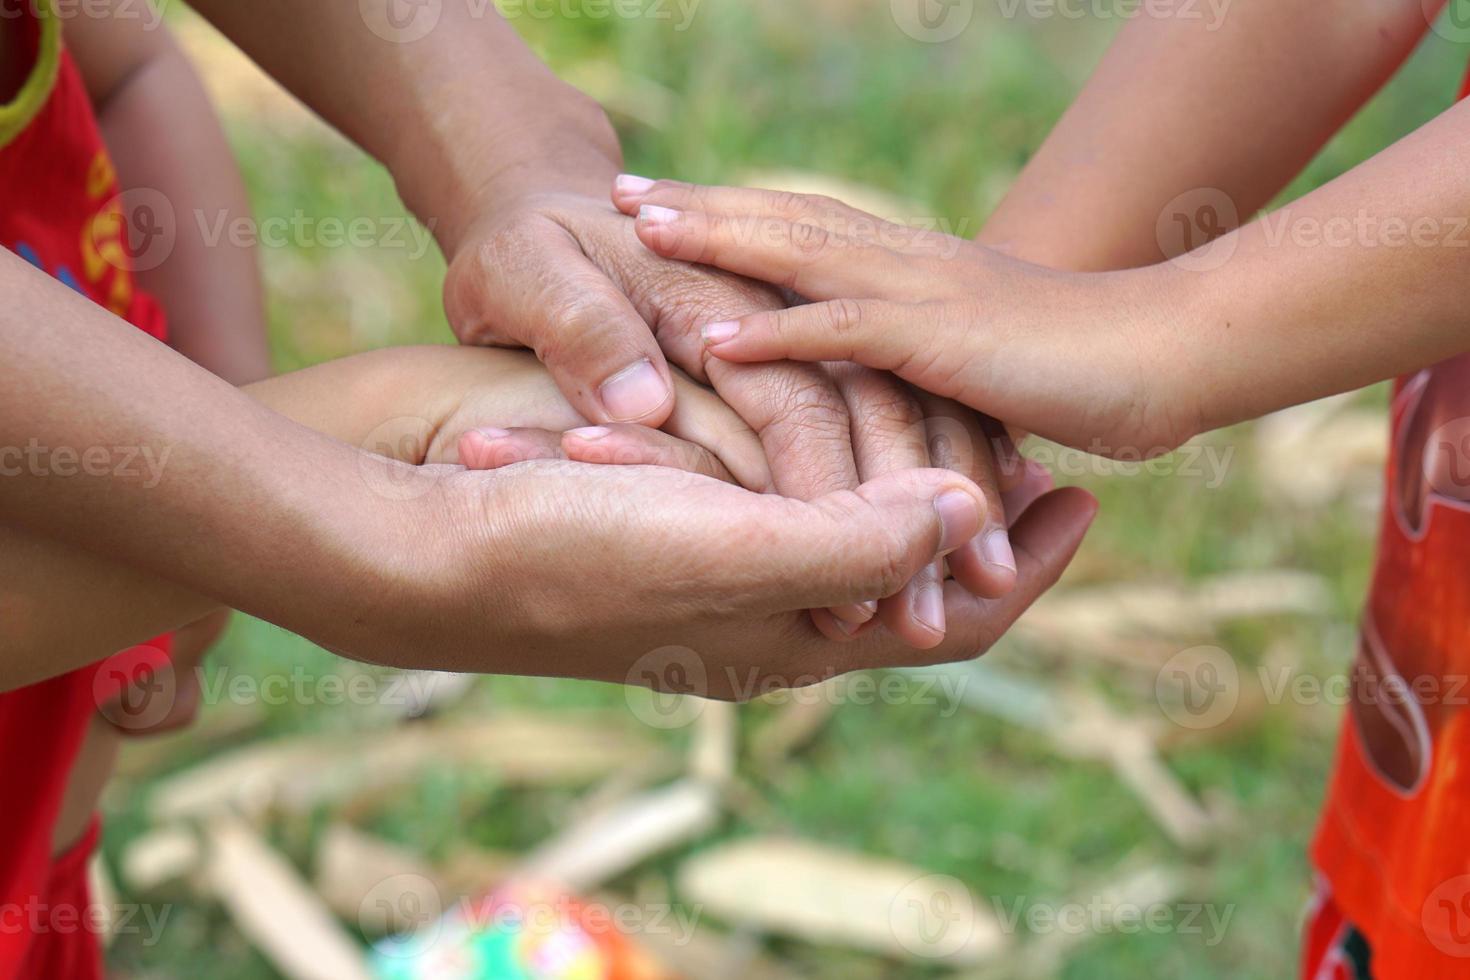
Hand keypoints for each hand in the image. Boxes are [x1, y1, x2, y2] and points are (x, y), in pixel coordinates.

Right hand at [391, 345, 1024, 646]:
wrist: (430, 543)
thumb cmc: (573, 555)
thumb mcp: (729, 550)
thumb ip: (859, 540)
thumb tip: (967, 511)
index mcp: (796, 637)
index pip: (945, 621)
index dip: (1024, 567)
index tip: (1083, 496)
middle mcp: (771, 612)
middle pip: (913, 577)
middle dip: (980, 521)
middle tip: (1041, 459)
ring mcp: (726, 567)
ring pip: (854, 528)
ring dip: (912, 481)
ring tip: (964, 419)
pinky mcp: (683, 517)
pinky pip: (790, 490)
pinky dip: (838, 452)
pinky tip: (846, 398)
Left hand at [619, 181, 1194, 457]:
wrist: (1164, 358)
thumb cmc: (1078, 368)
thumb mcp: (979, 359)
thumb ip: (920, 360)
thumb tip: (878, 385)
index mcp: (913, 267)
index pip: (806, 224)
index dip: (734, 210)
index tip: (663, 203)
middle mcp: (909, 263)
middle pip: (788, 219)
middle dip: (702, 204)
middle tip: (621, 188)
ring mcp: (924, 295)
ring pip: (803, 255)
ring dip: (718, 241)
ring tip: (640, 228)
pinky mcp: (944, 342)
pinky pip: (844, 333)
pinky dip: (776, 333)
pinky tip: (711, 336)